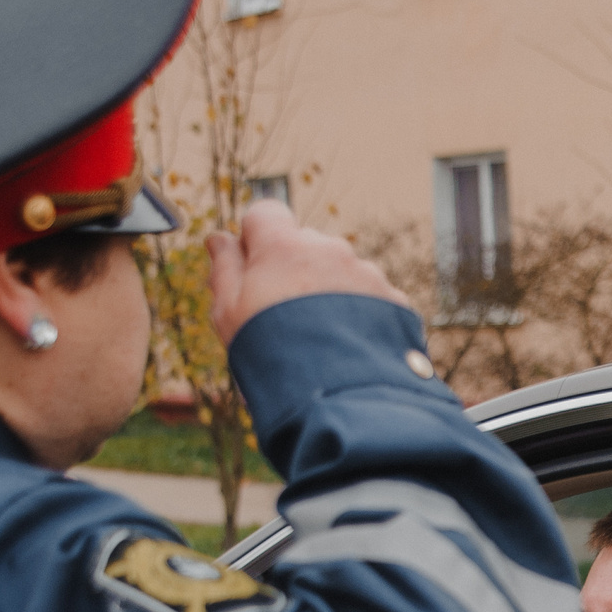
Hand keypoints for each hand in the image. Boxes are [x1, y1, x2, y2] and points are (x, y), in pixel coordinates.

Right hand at [204, 200, 413, 346]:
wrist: (340, 397)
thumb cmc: (273, 353)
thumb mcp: (229, 313)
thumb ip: (224, 268)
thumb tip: (218, 238)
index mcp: (284, 246)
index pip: (265, 213)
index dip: (255, 238)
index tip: (252, 268)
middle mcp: (329, 249)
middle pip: (305, 244)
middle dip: (293, 269)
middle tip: (284, 316)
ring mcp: (366, 272)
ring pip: (339, 271)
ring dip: (328, 292)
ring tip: (320, 339)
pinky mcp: (393, 299)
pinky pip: (369, 296)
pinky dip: (358, 313)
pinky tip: (347, 346)